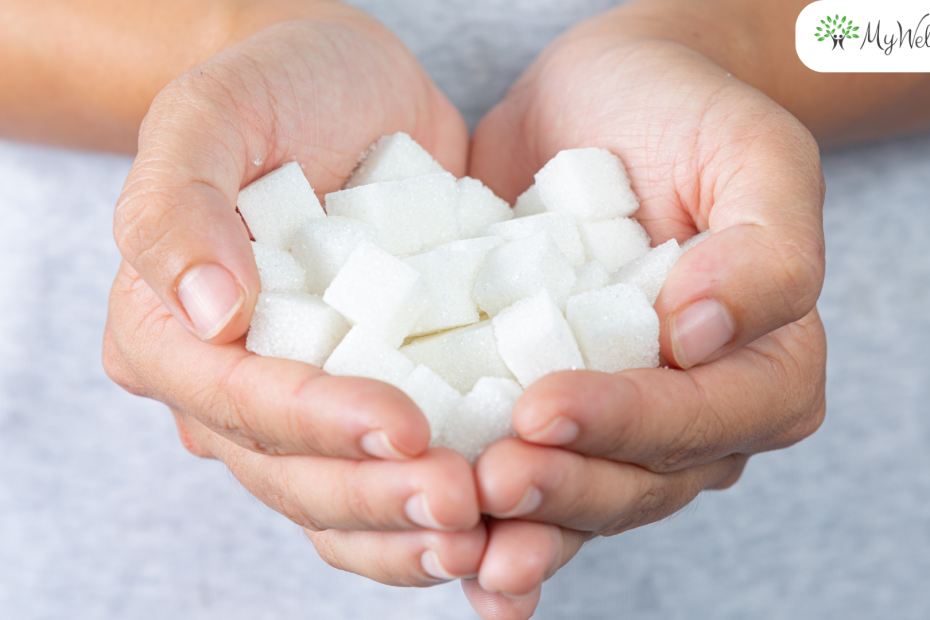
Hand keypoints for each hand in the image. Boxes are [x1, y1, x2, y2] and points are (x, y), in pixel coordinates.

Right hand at [104, 8, 486, 585]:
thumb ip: (178, 207)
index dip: (317, 424)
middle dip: (373, 498)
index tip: (405, 427)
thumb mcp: (210, 115)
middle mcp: (231, 388)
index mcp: (171, 335)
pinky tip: (495, 527)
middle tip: (462, 502)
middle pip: (289, 474)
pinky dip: (434, 513)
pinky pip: (392, 476)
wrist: (351, 90)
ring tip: (482, 535)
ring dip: (407, 532)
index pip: (237, 401)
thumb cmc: (275, 88)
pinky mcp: (373, 397)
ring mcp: (306, 402)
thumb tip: (210, 315)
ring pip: (339, 501)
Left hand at [461, 12, 826, 617]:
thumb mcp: (752, 153)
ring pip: (584, 495)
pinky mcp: (549, 404)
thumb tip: (702, 336)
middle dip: (566, 488)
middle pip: (643, 479)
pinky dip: (495, 512)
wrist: (601, 98)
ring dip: (525, 520)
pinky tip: (449, 535)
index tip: (544, 408)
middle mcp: (697, 410)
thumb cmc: (685, 113)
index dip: (629, 424)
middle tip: (492, 480)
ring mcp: (619, 418)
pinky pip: (531, 466)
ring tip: (463, 519)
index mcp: (766, 365)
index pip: (707, 417)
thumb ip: (764, 250)